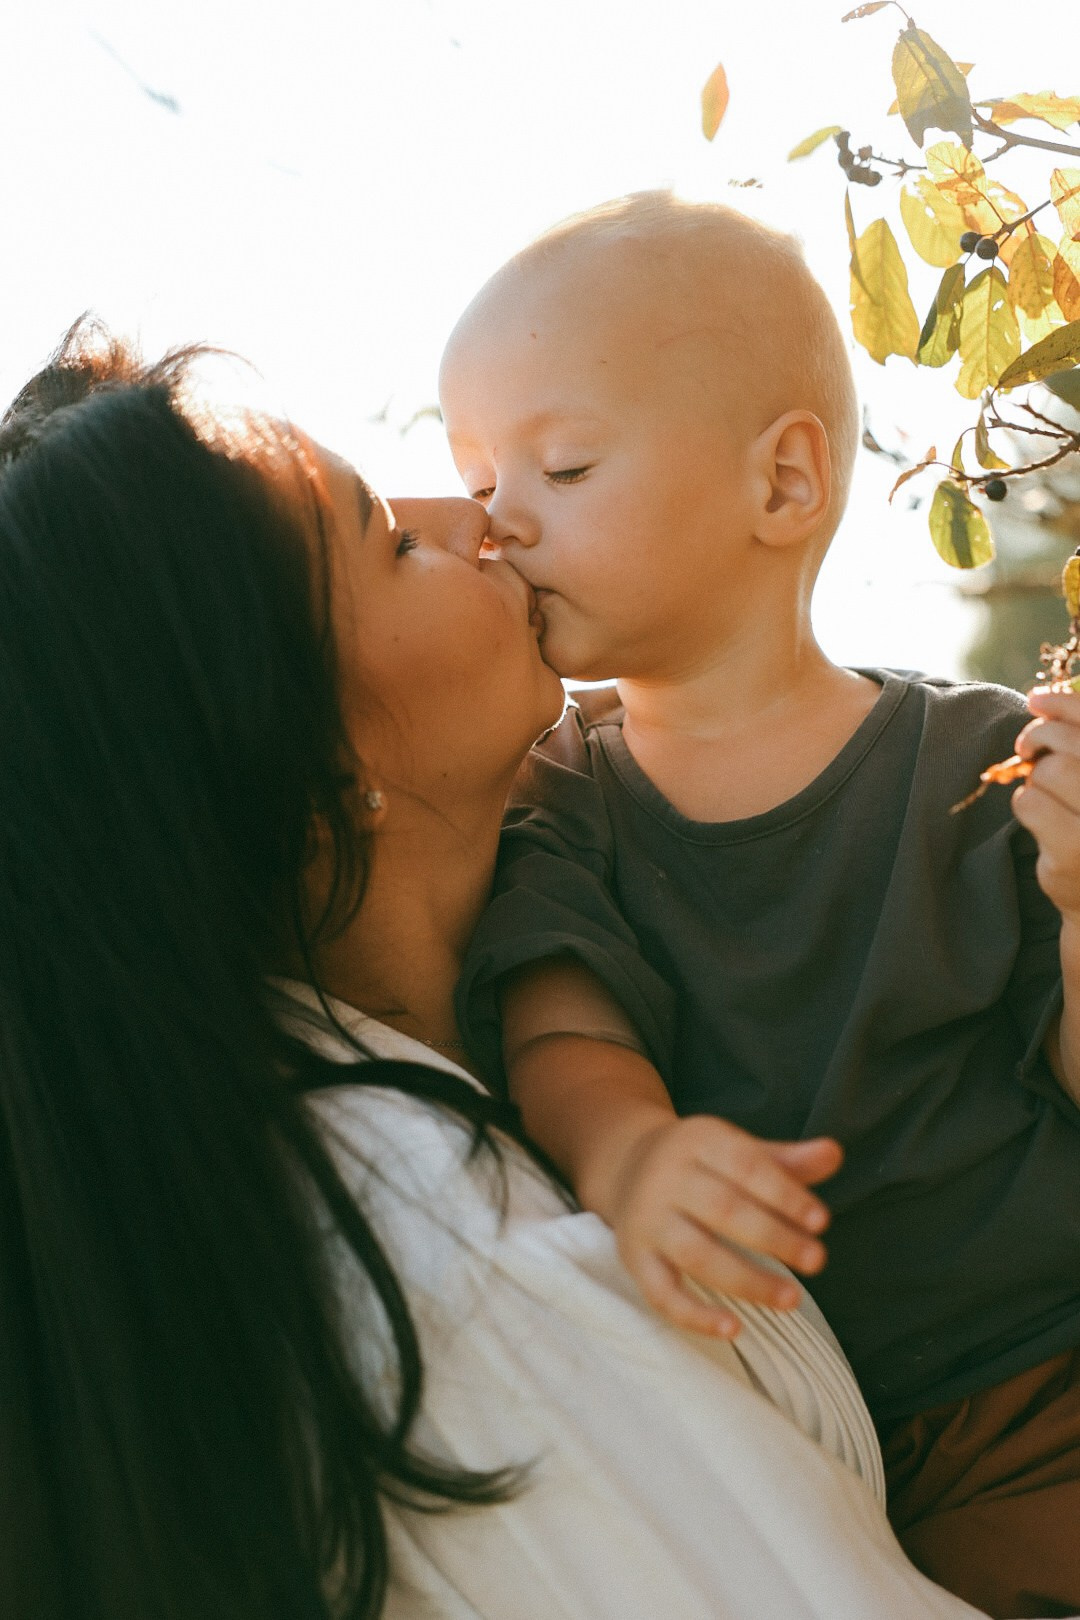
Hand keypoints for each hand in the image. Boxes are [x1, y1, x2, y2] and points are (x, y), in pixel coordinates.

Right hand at [604, 1112, 841, 1338]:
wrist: (626, 1166)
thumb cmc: (702, 1163)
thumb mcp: (738, 1150)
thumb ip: (786, 1160)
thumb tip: (834, 1154)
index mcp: (699, 1141)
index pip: (745, 1166)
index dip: (784, 1194)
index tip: (821, 1220)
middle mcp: (667, 1178)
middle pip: (722, 1209)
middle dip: (773, 1237)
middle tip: (817, 1260)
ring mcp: (647, 1220)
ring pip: (696, 1253)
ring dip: (747, 1280)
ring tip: (791, 1299)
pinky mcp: (634, 1258)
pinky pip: (660, 1292)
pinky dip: (694, 1315)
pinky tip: (734, 1328)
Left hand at [1014, 688, 1079, 921]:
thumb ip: (1079, 744)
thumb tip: (1043, 699)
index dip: (1065, 704)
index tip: (1036, 698)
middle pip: (1071, 744)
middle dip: (1039, 736)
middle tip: (1027, 746)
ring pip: (1049, 771)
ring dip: (1035, 777)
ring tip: (1045, 791)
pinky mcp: (1076, 851)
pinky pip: (1030, 803)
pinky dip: (1026, 803)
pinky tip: (1040, 817)